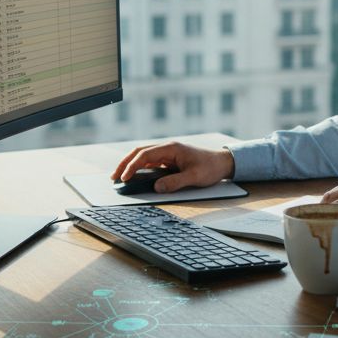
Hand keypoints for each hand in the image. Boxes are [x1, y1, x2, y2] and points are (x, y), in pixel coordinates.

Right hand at [111, 141, 234, 193]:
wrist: (222, 162)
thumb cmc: (210, 168)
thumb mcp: (194, 177)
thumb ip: (175, 182)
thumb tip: (157, 188)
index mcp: (171, 149)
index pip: (145, 155)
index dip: (132, 166)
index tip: (124, 177)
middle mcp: (167, 148)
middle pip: (140, 152)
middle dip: (125, 163)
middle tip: (114, 177)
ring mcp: (167, 153)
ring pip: (143, 156)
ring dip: (130, 165)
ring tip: (119, 177)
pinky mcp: (168, 160)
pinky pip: (150, 162)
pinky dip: (139, 168)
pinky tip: (133, 176)